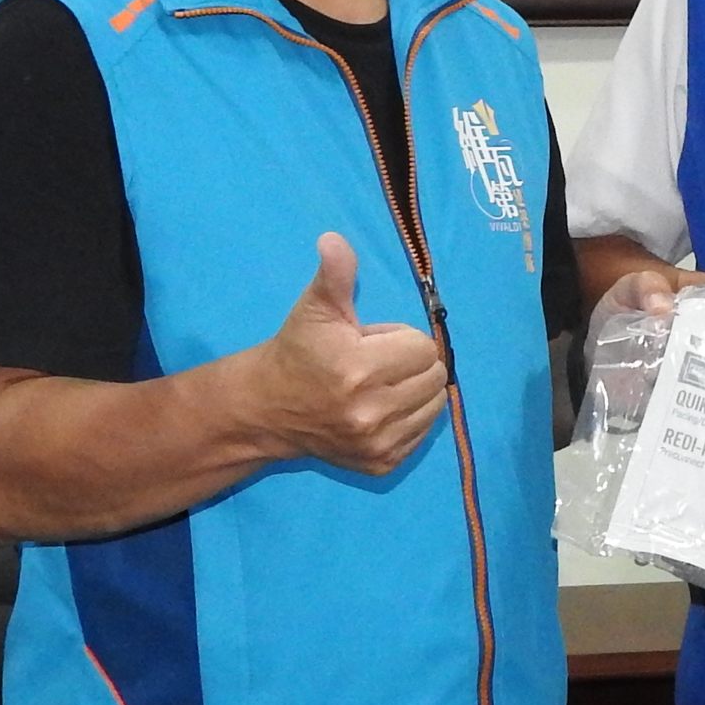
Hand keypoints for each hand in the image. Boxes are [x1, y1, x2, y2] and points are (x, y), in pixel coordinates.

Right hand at [236, 233, 448, 474]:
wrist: (269, 408)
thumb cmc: (299, 350)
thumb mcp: (315, 307)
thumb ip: (335, 273)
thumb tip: (334, 239)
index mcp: (356, 369)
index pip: (422, 347)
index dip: (400, 339)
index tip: (371, 342)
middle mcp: (370, 412)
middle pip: (433, 376)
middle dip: (411, 363)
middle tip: (376, 363)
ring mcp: (376, 444)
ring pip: (434, 404)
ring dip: (415, 390)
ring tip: (379, 385)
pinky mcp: (381, 465)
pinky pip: (424, 433)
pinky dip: (411, 417)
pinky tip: (381, 409)